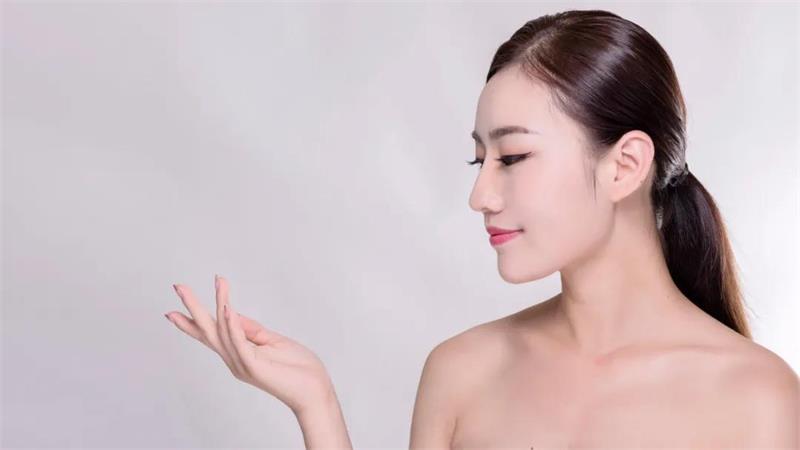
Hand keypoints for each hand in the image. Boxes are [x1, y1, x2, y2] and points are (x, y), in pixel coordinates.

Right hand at [165, 274, 334, 415]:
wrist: (315, 390)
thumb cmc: (297, 368)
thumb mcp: (271, 341)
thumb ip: (250, 329)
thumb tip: (232, 312)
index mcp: (238, 354)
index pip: (210, 336)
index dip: (190, 323)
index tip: (170, 312)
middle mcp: (234, 360)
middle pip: (207, 331)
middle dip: (192, 308)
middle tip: (177, 286)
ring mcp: (242, 364)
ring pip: (223, 331)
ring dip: (219, 303)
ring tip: (218, 282)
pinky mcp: (254, 366)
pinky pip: (240, 342)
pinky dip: (232, 324)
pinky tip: (227, 307)